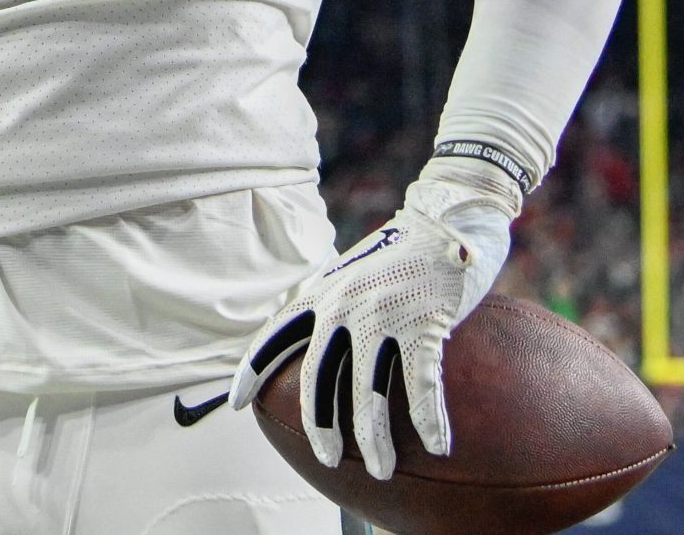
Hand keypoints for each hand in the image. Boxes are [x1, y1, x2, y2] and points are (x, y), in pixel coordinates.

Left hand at [229, 176, 511, 478]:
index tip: (235, 404)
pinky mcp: (424, 322)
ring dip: (374, 438)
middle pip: (320, 378)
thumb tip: (314, 344)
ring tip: (380, 467)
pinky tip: (437, 446)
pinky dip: (429, 420)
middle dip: (321, 425)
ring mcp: (383, 314)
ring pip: (369, 393)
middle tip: (327, 457)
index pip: (274, 336)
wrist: (448, 216)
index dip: (251, 371)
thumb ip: (329, 303)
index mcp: (322, 292)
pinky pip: (421, 384)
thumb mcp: (350, 272)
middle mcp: (344, 306)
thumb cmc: (400, 251)